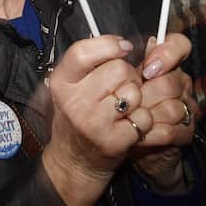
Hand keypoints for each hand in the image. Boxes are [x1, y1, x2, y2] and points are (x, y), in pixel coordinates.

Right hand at [41, 36, 147, 205]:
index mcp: (61, 82)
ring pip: (134, 93)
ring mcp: (91, 123)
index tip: (125, 48)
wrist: (74, 161)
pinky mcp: (111, 142)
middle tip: (122, 89)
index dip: (109, 45)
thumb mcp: (71, 87)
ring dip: (137, 100)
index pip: (82, 52)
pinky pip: (144, 117)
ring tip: (125, 109)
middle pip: (119, 69)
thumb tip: (126, 44)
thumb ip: (91, 63)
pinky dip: (144, 121)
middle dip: (129, 76)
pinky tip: (129, 125)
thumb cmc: (78, 117)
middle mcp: (72, 101)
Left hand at [131, 34, 198, 191]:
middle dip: (144, 96)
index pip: (179, 44)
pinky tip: (137, 136)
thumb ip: (118, 63)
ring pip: (172, 108)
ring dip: (146, 117)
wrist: (123, 144)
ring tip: (128, 122)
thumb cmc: (118, 108)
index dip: (167, 53)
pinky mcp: (186, 133)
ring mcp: (186, 108)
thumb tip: (120, 46)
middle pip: (170, 82)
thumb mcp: (114, 82)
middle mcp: (180, 83)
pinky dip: (150, 135)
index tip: (147, 69)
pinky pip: (171, 131)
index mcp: (165, 64)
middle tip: (126, 105)